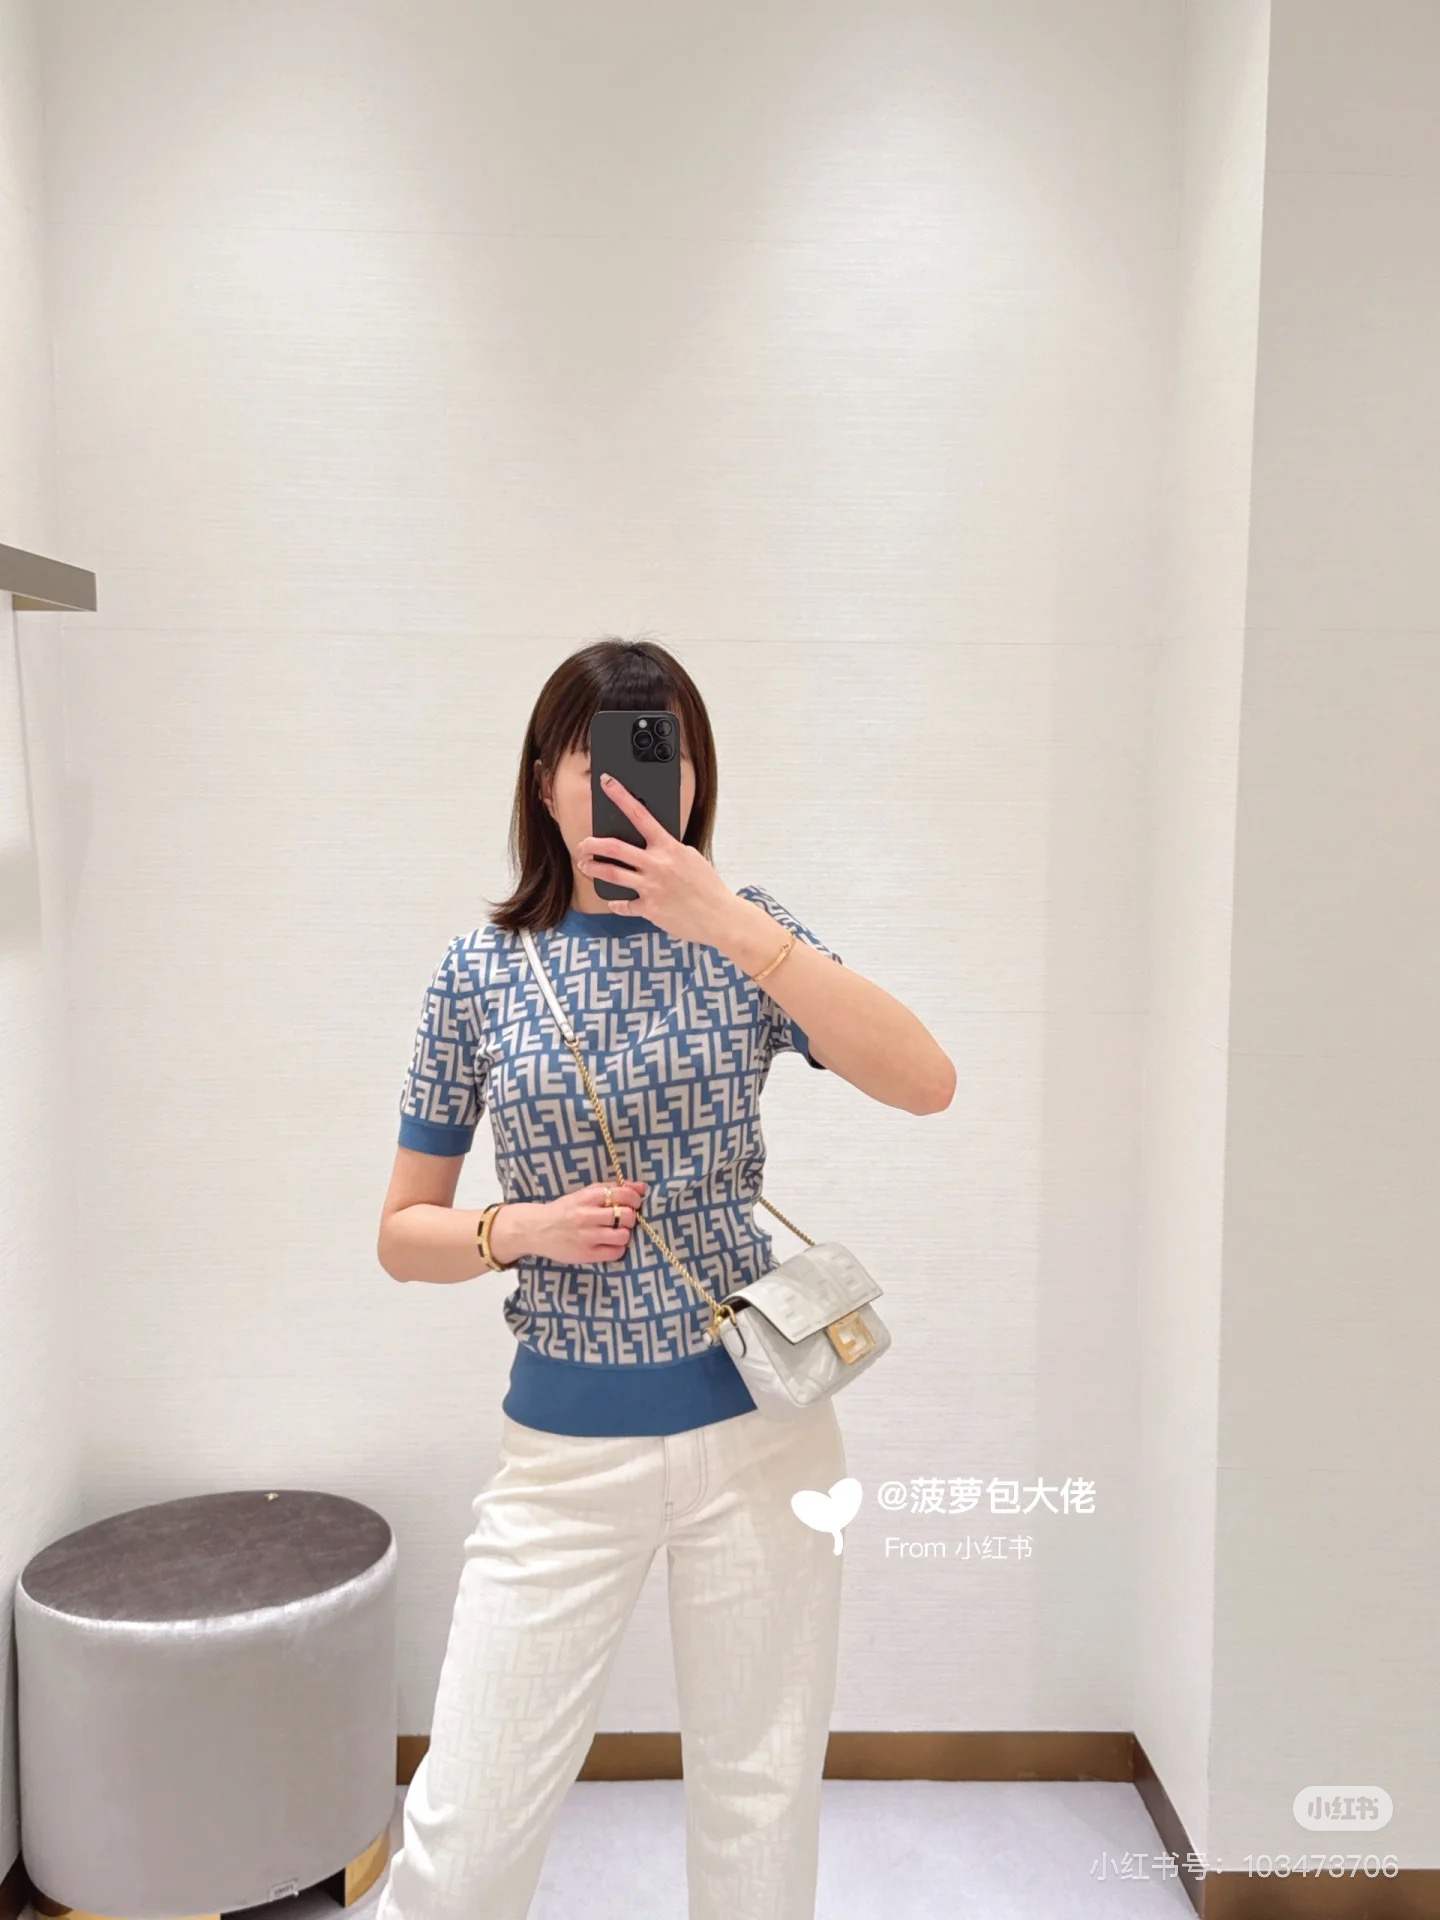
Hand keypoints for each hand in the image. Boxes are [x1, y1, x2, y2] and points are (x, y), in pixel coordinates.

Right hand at [535, 1179, 647, 1263]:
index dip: (634, 1199)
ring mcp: (586, 1237)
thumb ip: (612, 1188)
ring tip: (616, 1232)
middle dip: (630, 1218)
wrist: (536, 1229)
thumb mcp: (584, 1194)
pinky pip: (615, 1253)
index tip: (633, 1203)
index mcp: (587, 1197)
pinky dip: (618, 1248)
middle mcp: (587, 1216)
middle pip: (626, 1216)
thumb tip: (642, 1187)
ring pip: (623, 1236)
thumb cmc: (564, 1210)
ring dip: (624, 1234)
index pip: (623, 1194)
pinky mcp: (586, 1254)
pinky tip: (610, 1244)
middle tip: (623, 1220)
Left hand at [577, 773, 737, 944]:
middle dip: (592, 844)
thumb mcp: (691, 858)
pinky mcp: (649, 909)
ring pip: (611, 873)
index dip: (621, 796)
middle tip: (583, 844)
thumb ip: (669, 850)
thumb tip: (653, 846)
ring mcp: (651, 887)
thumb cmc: (708, 887)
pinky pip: (624, 905)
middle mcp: (657, 864)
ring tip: (584, 866)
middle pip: (615, 847)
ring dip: (593, 868)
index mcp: (669, 847)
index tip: (607, 783)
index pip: (640, 815)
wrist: (719, 916)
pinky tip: (614, 902)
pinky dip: (617, 903)